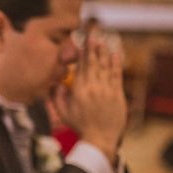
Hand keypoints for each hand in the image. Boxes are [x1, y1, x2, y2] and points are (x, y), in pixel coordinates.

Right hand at [53, 38, 126, 163]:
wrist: (100, 138)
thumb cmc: (80, 126)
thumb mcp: (63, 113)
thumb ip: (57, 97)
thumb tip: (54, 83)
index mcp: (78, 91)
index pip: (80, 67)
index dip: (81, 54)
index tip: (81, 42)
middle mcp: (92, 87)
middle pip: (93, 63)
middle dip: (93, 47)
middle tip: (93, 34)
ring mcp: (106, 90)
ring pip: (105, 67)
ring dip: (104, 52)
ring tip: (103, 40)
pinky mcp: (117, 94)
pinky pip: (116, 75)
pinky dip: (116, 64)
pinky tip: (116, 54)